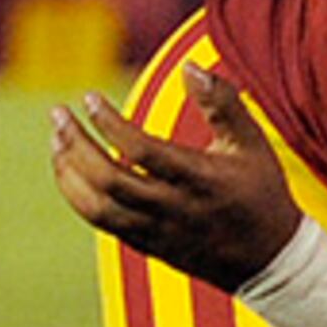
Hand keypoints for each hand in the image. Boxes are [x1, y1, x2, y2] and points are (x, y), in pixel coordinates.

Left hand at [51, 65, 304, 287]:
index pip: (143, 151)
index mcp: (200, 180)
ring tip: (57, 140)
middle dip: (76, 144)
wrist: (268, 260)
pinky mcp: (147, 245)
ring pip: (97, 206)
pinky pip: (101, 222)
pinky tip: (70, 169)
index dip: (110, 124)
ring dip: (69, 171)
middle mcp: (175, 209)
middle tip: (58, 114)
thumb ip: (222, 102)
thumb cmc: (260, 193)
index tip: (89, 98)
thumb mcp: (252, 143)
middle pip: (110, 180)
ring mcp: (157, 231)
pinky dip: (78, 194)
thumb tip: (190, 66)